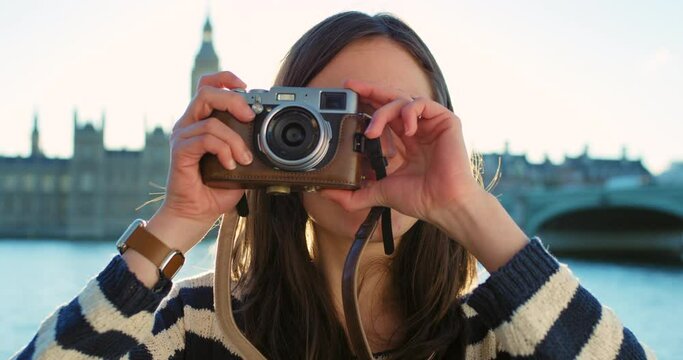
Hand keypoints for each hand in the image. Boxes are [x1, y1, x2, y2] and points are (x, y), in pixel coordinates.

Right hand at [149, 71, 255, 252]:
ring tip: (243, 159)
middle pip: (206, 92)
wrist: (196, 214)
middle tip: (249, 116)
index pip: (208, 86)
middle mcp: (189, 124)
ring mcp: (183, 137)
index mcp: (202, 121)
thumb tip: (270, 137)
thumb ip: (248, 146)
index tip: (247, 87)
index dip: (226, 79)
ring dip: (234, 139)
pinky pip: (205, 139)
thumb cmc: (216, 190)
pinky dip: (223, 150)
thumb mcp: (240, 163)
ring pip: (211, 120)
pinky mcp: (180, 151)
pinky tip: (230, 164)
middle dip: (233, 100)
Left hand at [320, 79, 483, 224]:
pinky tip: (406, 130)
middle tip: (350, 86)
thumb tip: (328, 193)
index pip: (384, 114)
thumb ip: (354, 194)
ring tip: (372, 133)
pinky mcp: (445, 120)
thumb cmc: (420, 199)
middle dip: (369, 90)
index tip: (348, 97)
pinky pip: (422, 103)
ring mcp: (431, 124)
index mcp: (406, 141)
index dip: (367, 103)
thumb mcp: (379, 193)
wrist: (443, 204)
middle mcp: (418, 128)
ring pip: (402, 100)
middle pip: (391, 99)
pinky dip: (409, 112)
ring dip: (383, 112)